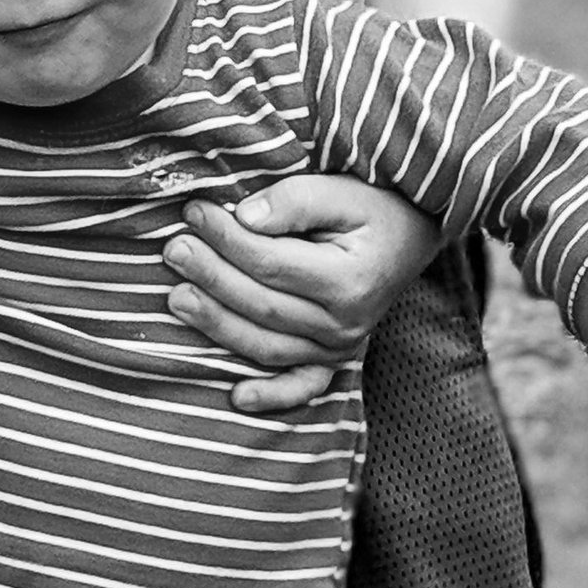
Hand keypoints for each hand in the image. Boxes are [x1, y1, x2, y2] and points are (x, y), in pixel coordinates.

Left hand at [165, 175, 444, 413]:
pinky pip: (302, 386)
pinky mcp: (335, 359)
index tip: (196, 211)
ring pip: (267, 346)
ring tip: (176, 297)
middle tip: (174, 248)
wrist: (413, 234)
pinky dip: (271, 396)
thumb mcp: (341, 191)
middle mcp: (346, 323)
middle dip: (211, 277)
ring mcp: (340, 347)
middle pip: (262, 306)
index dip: (227, 239)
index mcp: (349, 280)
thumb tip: (244, 218)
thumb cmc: (373, 208)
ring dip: (217, 325)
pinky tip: (236, 397)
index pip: (271, 263)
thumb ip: (293, 201)